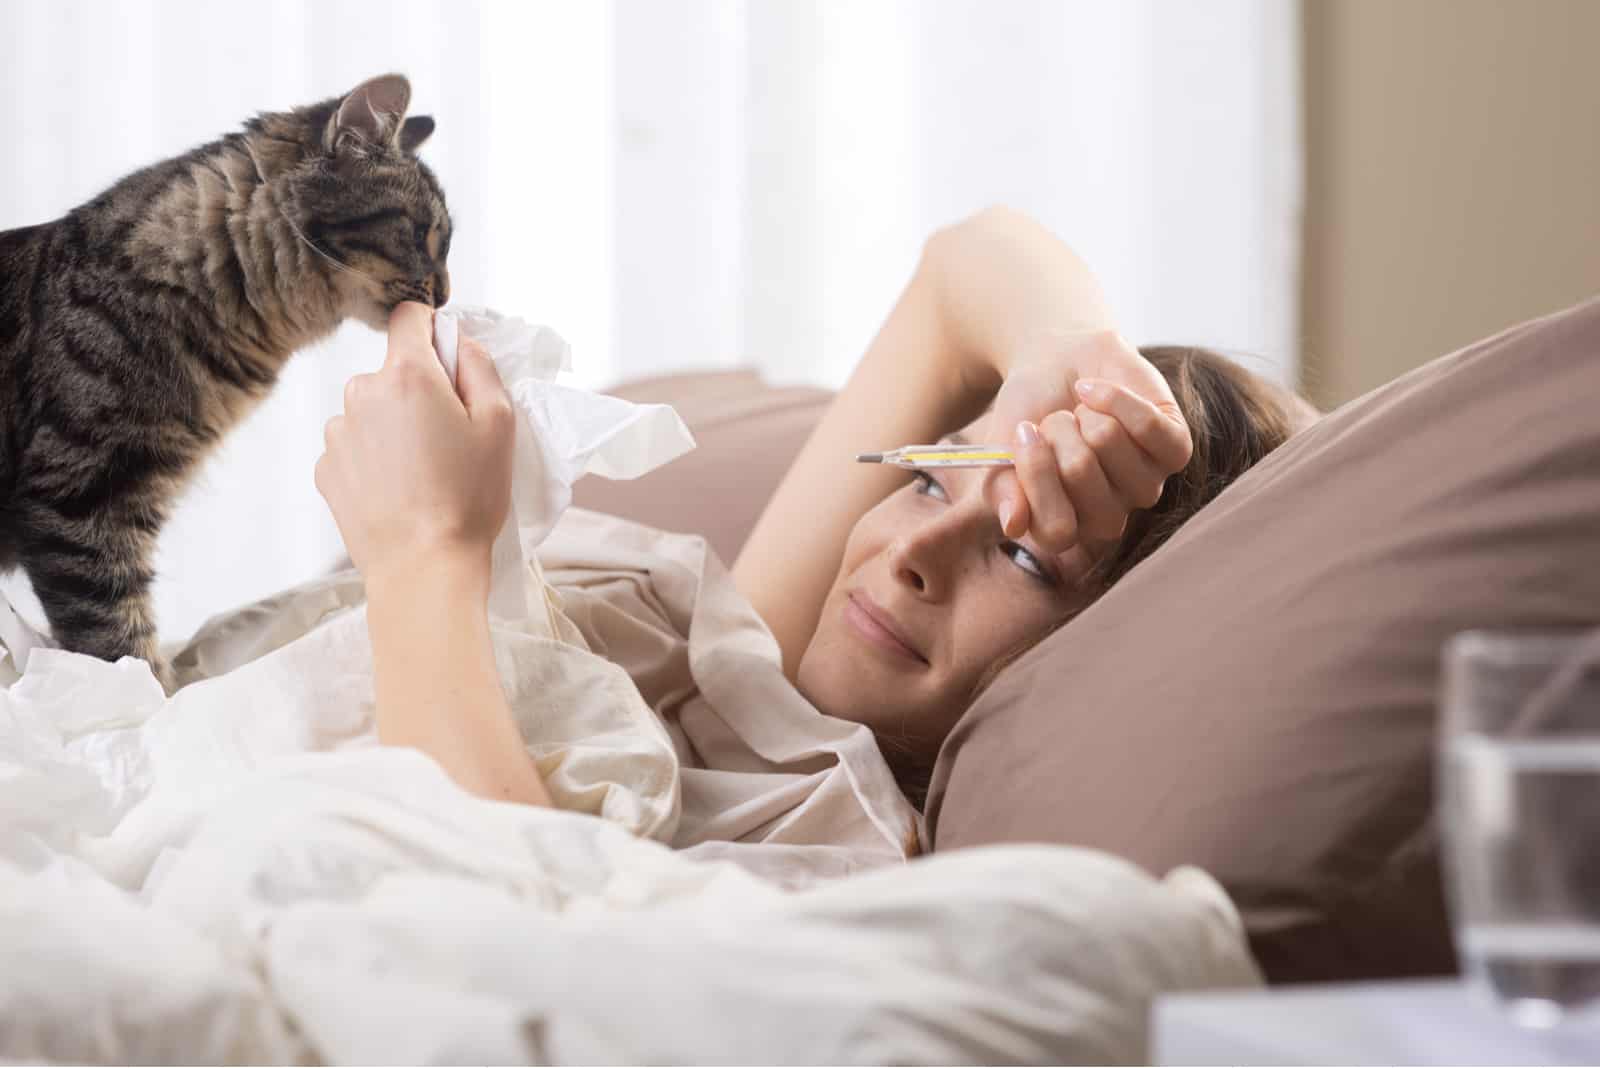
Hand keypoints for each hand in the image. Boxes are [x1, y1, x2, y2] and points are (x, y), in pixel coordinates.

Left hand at [315, 302, 514, 593]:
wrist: (423, 567)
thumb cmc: (469, 498)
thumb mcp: (499, 424)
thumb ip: (480, 367)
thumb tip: (458, 342)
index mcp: (407, 375)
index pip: (408, 317)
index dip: (433, 332)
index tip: (449, 362)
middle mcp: (361, 394)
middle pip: (392, 371)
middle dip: (419, 392)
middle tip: (449, 438)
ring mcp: (337, 433)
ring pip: (371, 411)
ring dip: (393, 427)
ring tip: (423, 472)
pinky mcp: (326, 469)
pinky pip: (354, 447)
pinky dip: (374, 460)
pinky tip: (399, 490)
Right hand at [985, 330, 1192, 555]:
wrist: (1055, 365)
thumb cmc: (1028, 414)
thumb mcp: (1001, 453)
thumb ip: (1003, 491)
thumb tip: (1013, 523)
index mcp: (1066, 526)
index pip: (1057, 530)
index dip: (1036, 476)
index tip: (1023, 432)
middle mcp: (1109, 515)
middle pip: (1080, 473)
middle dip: (1057, 430)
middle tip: (1054, 421)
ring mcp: (1145, 484)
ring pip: (1109, 442)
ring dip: (1085, 413)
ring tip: (1080, 411)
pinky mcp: (1175, 447)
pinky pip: (1148, 427)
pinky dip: (1114, 397)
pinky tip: (1094, 390)